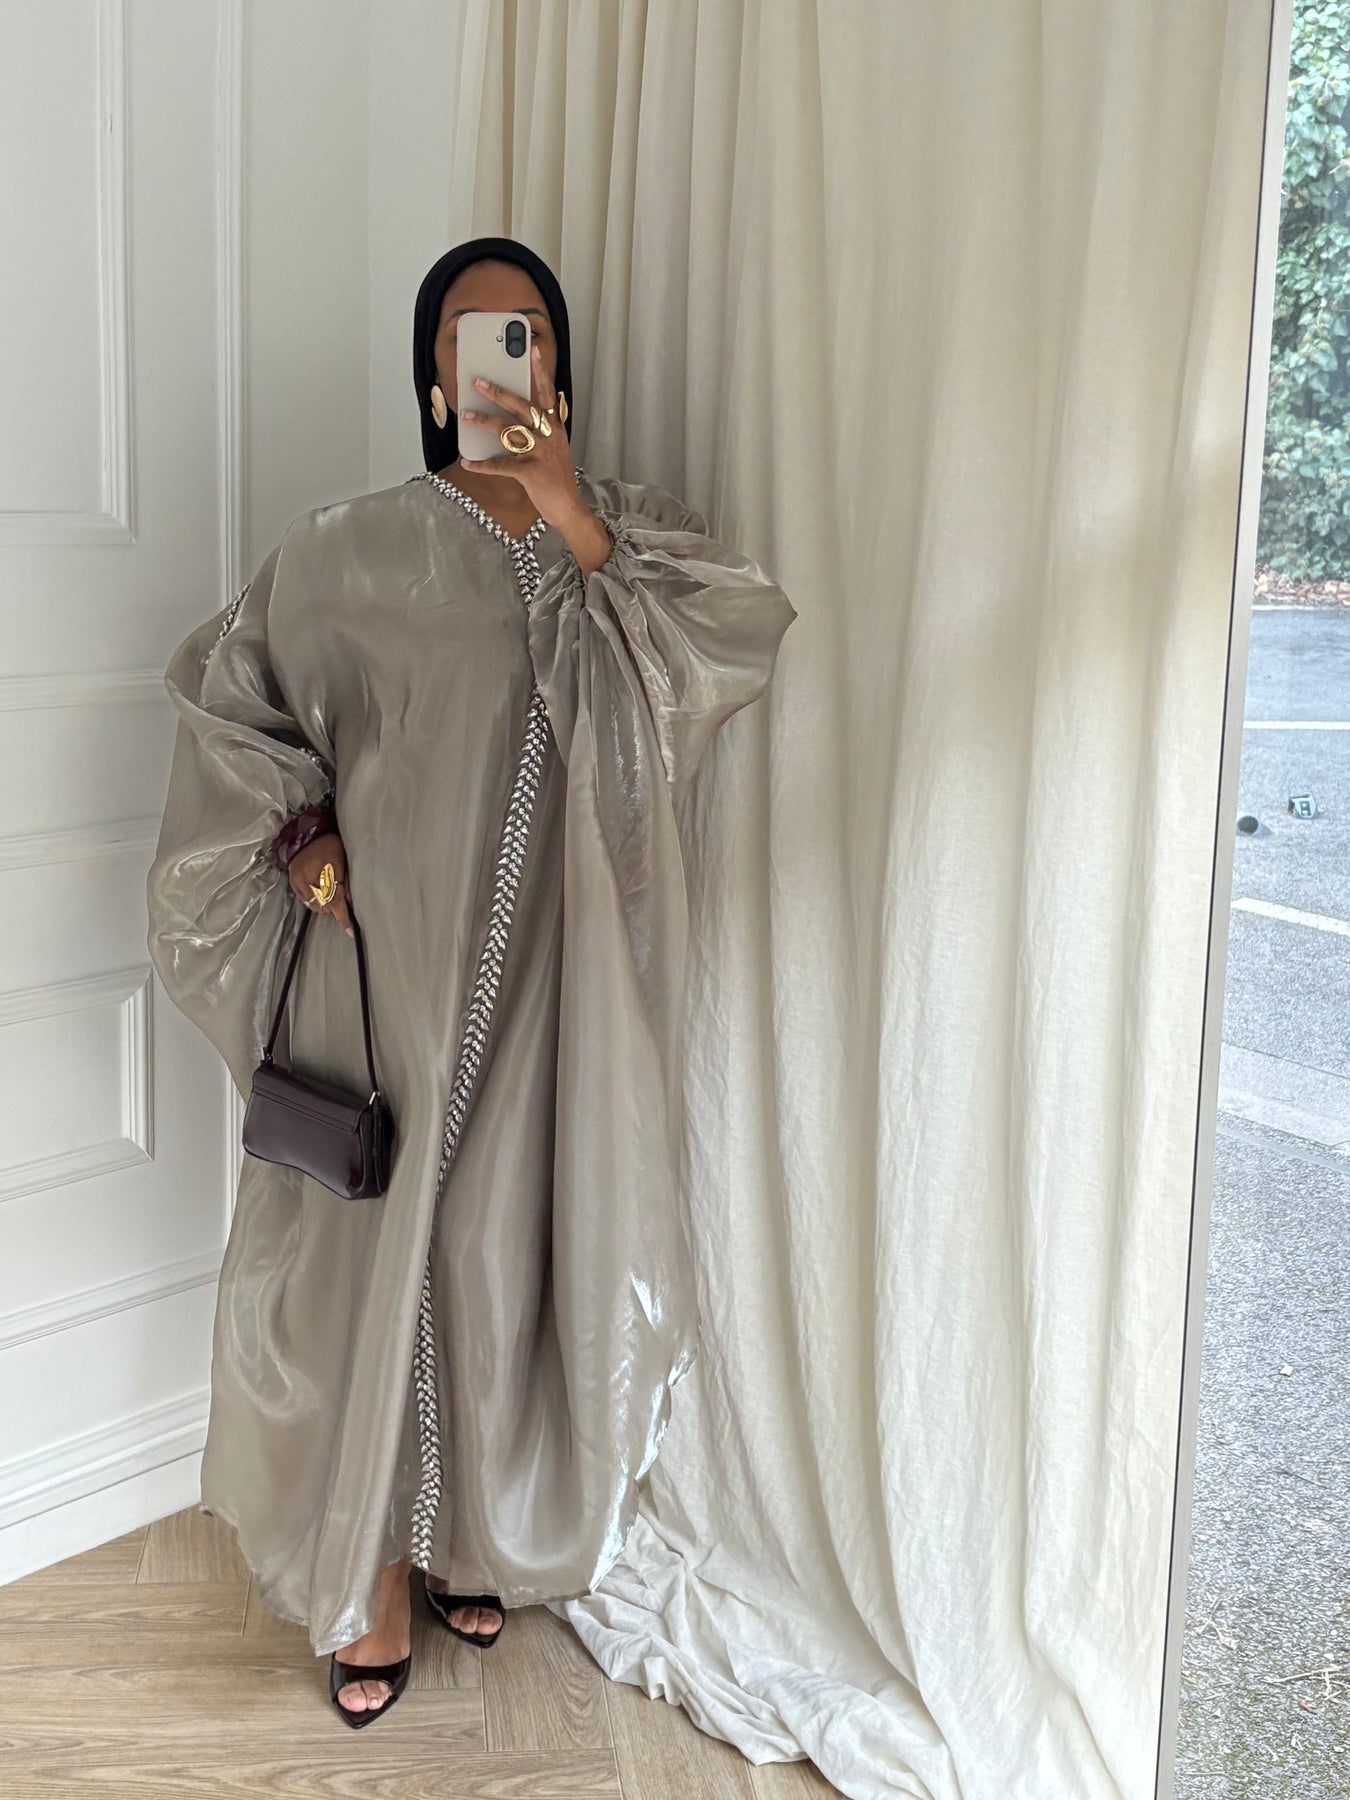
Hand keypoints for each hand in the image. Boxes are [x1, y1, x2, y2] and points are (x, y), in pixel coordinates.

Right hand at [288, 831, 352, 936]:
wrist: (307, 835)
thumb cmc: (329, 845)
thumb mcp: (343, 859)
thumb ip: (346, 880)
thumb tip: (349, 901)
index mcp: (325, 870)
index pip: (335, 899)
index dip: (343, 917)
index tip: (350, 931)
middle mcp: (309, 877)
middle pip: (324, 906)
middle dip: (334, 905)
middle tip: (338, 894)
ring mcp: (299, 880)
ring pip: (314, 905)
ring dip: (323, 903)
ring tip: (327, 890)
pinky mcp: (293, 882)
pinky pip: (305, 900)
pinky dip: (313, 899)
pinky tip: (317, 889)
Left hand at [458, 342, 584, 531]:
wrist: (568, 508)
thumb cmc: (557, 479)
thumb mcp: (555, 449)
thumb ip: (541, 432)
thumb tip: (513, 419)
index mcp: (555, 428)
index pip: (548, 394)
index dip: (540, 372)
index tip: (533, 352)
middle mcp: (548, 437)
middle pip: (522, 407)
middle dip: (499, 393)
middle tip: (479, 382)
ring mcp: (540, 454)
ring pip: (508, 432)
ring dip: (484, 422)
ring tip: (467, 416)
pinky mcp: (530, 473)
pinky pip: (501, 465)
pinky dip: (482, 465)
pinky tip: (468, 463)